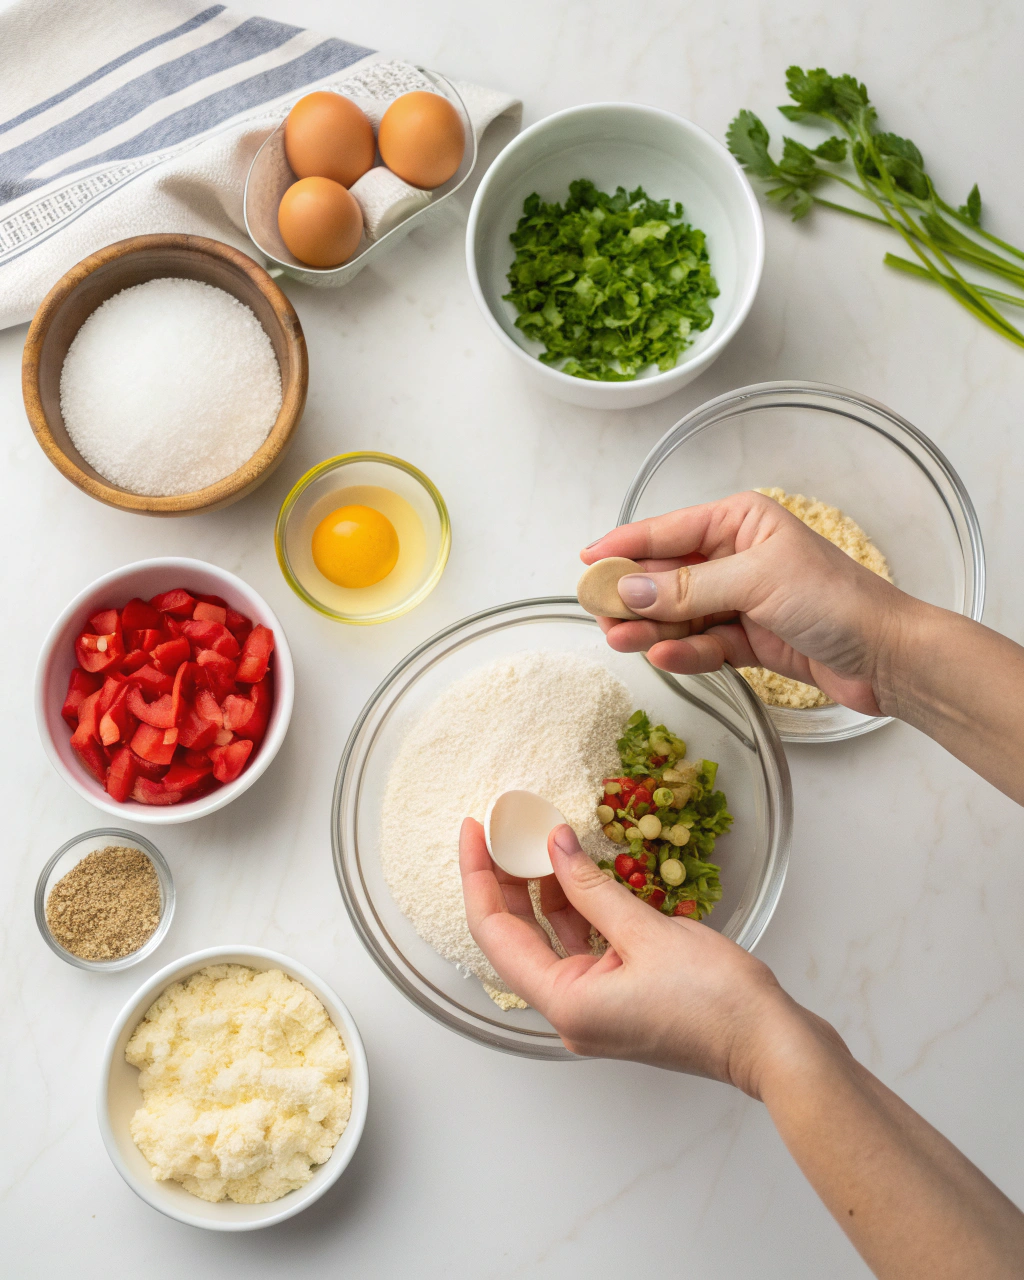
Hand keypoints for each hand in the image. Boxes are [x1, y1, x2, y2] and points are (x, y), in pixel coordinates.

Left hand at [460, 817, 812, 1092]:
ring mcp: (593, 1010)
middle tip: (498, 830)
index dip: (478, 877)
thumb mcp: (647, 931)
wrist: (768, 1042)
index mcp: (566, 1003)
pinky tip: (574, 874)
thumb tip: (555, 844)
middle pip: (514, 939)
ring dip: (539, 892)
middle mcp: (570, 1013)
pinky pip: (579, 949)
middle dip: (503, 881)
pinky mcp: (617, 1001)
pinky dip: (573, 911)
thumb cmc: (716, 998)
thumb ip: (592, 887)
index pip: (495, 934)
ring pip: (547, 942)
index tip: (472, 831)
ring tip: (534, 841)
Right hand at [582, 490, 911, 715]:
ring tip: (623, 640)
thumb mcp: (756, 582)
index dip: (625, 545)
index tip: (587, 561)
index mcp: (741, 522)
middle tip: (601, 614)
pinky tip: (665, 656)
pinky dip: (684, 652)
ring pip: (680, 614)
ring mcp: (741, 600)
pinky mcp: (749, 640)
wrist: (887, 656)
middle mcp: (737, 556)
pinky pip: (703, 643)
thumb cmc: (838, 601)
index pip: (667, 530)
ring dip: (652, 628)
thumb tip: (631, 591)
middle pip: (667, 575)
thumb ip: (688, 589)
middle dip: (634, 596)